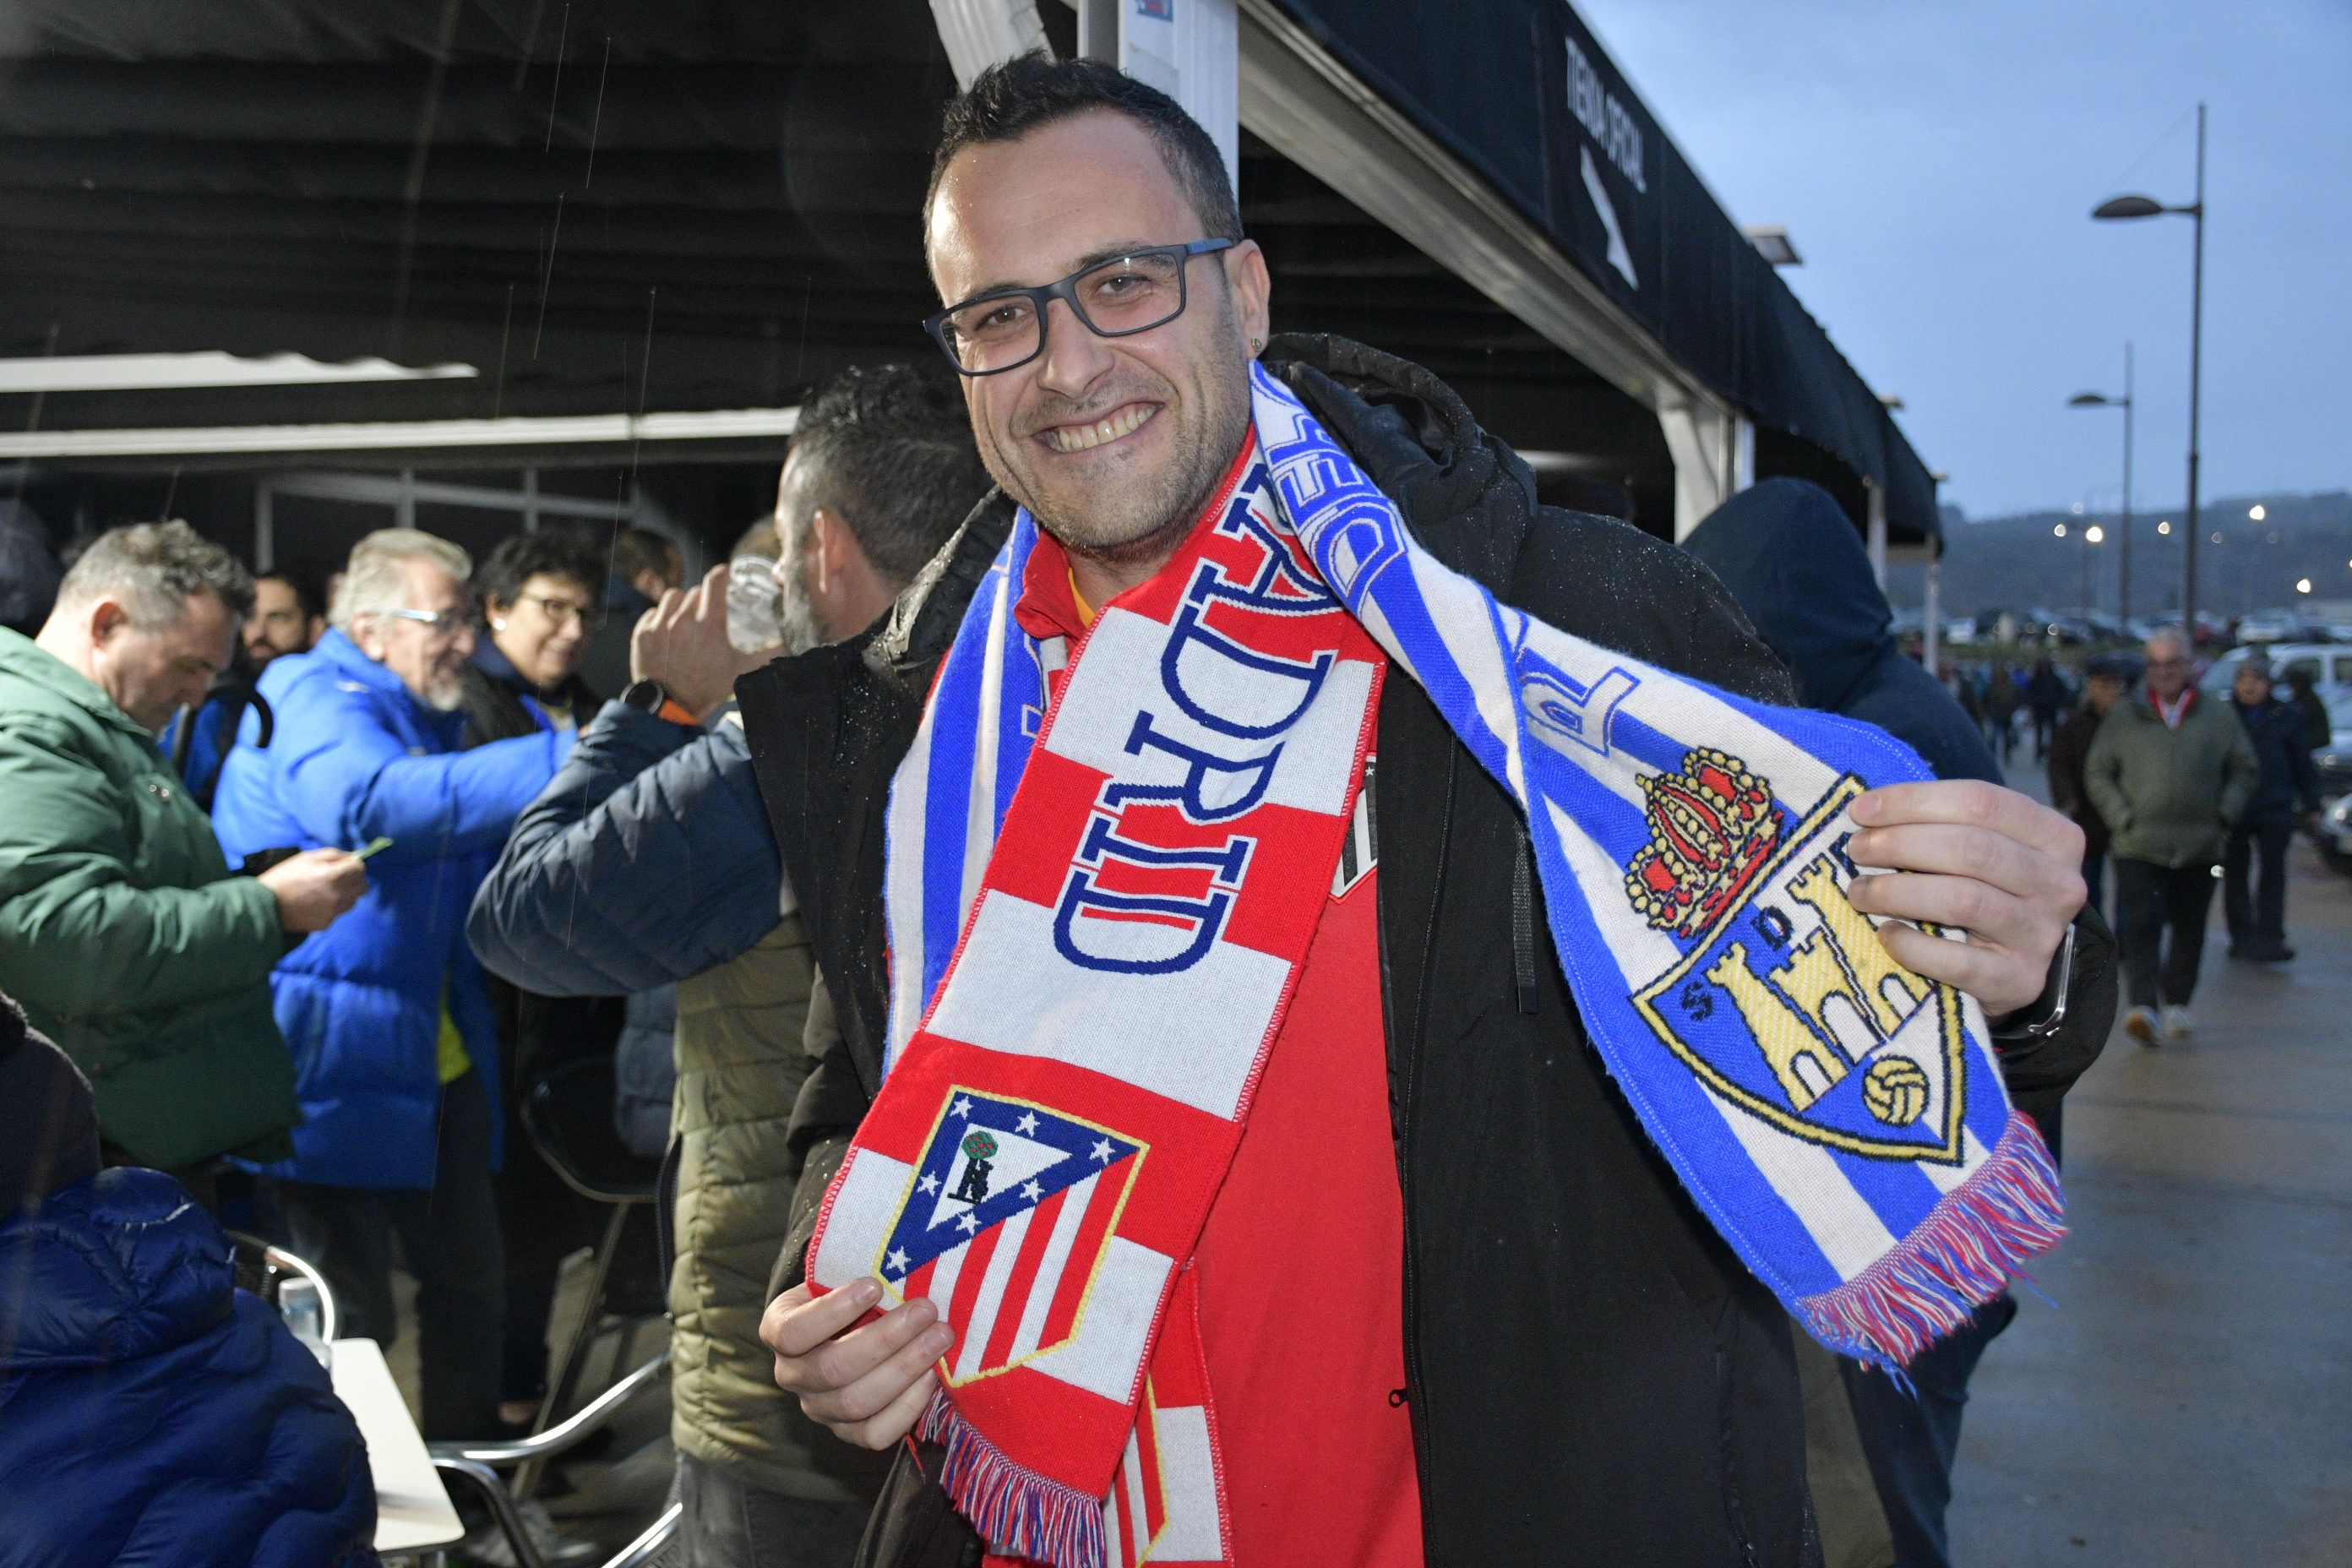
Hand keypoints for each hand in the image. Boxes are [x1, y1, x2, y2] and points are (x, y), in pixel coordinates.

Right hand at [258, 848, 367, 932]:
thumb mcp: (307, 857)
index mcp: (333, 875)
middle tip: (339, 878)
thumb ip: (333, 855)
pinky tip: (316, 904)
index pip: (360, 868)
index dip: (354, 865)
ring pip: (352, 901)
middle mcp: (338, 894)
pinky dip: (332, 907)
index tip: (346, 865)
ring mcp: (333, 911)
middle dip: (354, 880)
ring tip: (325, 891)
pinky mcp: (326, 923)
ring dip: (346, 894)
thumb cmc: (284, 877)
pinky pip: (338, 913)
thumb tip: (352, 857)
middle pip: (362, 886)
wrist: (265, 906)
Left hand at [630, 565, 772, 718]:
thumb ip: (768, 654)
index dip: (722, 573)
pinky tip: (669, 631)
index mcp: (709, 625)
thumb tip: (792, 644)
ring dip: (682, 603)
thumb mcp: (742, 670)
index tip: (726, 574)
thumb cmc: (708, 688)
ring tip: (687, 618)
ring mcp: (659, 625)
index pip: (715, 581)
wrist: (671, 708)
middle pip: (696, 591)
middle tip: (709, 613)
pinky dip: (662, 617)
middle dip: (705, 599)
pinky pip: (653, 611)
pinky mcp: (643, 633)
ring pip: (673, 596)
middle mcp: (682, 620)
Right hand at [760, 1278, 948, 1449]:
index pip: (793, 1332)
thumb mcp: (837, 1274)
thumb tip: (898, 1260)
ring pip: (856, 1402)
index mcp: (778, 1330)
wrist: (847, 1326)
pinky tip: (932, 1376)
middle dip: (887, 1339)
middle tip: (927, 1310)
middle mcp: (791, 1375)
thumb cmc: (847, 1290)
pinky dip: (907, 1407)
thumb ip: (855, 1271)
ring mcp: (818, 1408)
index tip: (875, 1285)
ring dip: (905, 1368)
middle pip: (833, 1369)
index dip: (833, 1311)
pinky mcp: (847, 1433)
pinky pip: (876, 1433)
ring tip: (941, 1337)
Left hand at [1843, 779, 2086, 1017]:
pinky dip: (1911, 945)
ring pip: (1963, 900)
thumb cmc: (1985, 890)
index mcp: (2054, 836)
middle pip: (1971, 848)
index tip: (1861, 810)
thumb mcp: (1982, 847)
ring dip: (1896, 892)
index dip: (1913, 801)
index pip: (1981, 802)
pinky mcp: (2019, 982)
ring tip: (1860, 892)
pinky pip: (1956, 961)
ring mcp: (2042, 935)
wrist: (2016, 968)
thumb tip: (1867, 810)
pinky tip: (1887, 934)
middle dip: (1899, 843)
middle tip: (1857, 850)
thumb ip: (1941, 823)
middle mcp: (2059, 884)